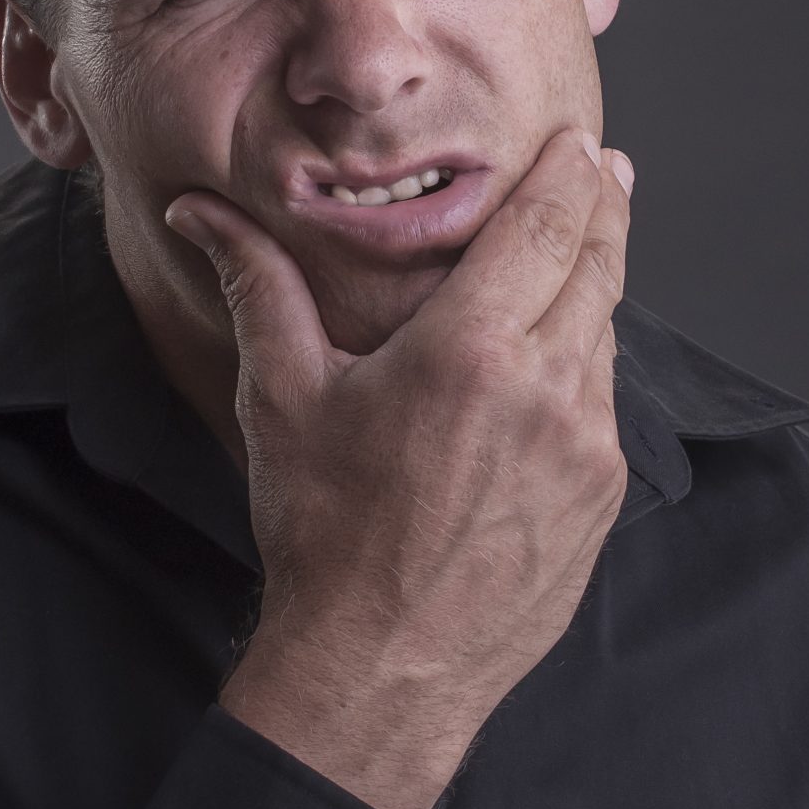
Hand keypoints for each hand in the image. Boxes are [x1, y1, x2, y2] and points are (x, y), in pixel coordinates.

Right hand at [166, 126, 633, 808]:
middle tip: (607, 169)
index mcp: (472, 351)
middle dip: (604, 208)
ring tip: (585, 251)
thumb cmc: (325, 531)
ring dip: (597, 283)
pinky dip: (590, 358)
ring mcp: (586, 448)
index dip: (569, 175)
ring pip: (608, 333)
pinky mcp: (601, 496)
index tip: (583, 141)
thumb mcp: (283, 396)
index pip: (545, 228)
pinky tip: (563, 356)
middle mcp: (547, 389)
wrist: (381, 667)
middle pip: (598, 266)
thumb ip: (258, 285)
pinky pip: (605, 401)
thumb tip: (200, 213)